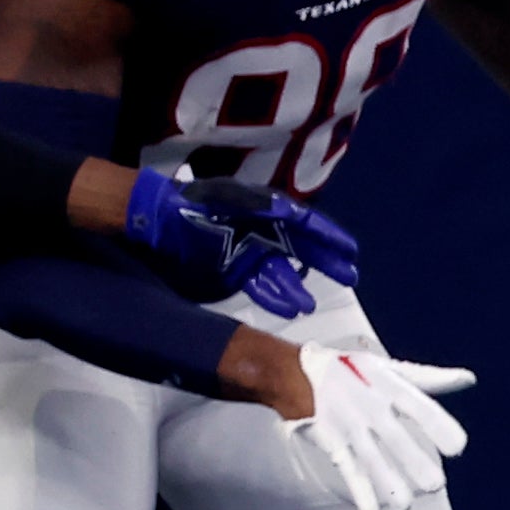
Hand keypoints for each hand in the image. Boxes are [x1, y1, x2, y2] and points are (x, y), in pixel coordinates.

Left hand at [129, 171, 360, 316]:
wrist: (157, 220)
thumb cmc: (196, 205)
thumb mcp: (232, 200)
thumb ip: (264, 208)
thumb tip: (294, 215)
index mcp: (268, 209)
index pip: (307, 224)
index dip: (330, 237)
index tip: (352, 251)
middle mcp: (263, 231)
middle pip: (301, 248)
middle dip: (325, 262)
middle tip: (350, 276)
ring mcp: (248, 251)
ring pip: (280, 271)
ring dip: (295, 288)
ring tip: (311, 306)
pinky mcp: (231, 270)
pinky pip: (258, 284)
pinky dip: (273, 296)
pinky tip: (288, 310)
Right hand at [283, 343, 477, 509]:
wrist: (296, 373)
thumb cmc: (352, 372)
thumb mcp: (389, 370)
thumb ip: (430, 379)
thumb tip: (469, 378)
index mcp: (387, 386)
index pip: (417, 406)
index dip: (437, 425)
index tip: (459, 446)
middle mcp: (368, 407)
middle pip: (394, 437)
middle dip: (412, 460)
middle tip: (436, 484)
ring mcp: (348, 427)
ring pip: (370, 457)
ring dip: (387, 481)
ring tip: (406, 505)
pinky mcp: (332, 443)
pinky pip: (348, 469)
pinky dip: (360, 491)